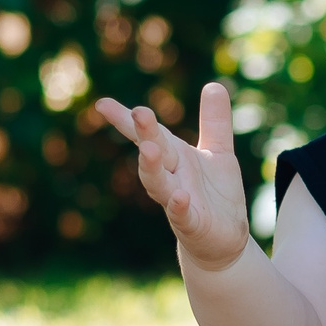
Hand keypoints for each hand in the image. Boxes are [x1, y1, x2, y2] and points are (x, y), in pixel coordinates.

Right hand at [96, 82, 251, 270]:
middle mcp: (171, 176)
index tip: (102, 104)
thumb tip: (214, 84)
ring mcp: (178, 201)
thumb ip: (215, 122)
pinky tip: (180, 197)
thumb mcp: (219, 153)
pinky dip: (179, 206)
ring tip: (148, 149)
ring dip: (151, 168)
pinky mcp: (192, 224)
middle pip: (154, 152)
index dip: (126, 120)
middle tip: (138, 113)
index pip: (149, 134)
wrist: (223, 240)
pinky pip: (182, 215)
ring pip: (158, 184)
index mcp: (175, 156)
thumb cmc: (215, 194)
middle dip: (145, 133)